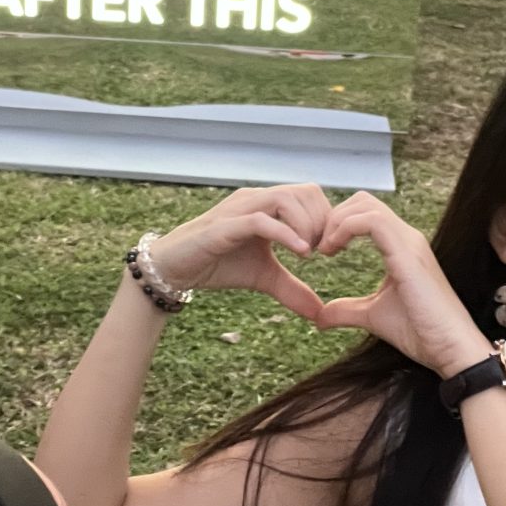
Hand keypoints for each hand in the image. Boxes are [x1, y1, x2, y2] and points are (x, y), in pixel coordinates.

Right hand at [147, 185, 331, 321]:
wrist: (175, 268)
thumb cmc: (218, 264)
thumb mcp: (264, 277)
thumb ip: (292, 289)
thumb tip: (320, 313)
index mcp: (267, 205)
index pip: (310, 194)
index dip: (327, 218)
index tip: (331, 249)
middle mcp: (256, 199)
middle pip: (305, 191)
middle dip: (322, 221)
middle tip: (323, 252)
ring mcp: (240, 210)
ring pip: (286, 199)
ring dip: (306, 225)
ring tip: (309, 254)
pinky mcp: (225, 226)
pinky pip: (261, 220)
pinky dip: (286, 234)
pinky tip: (301, 254)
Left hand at [314, 193, 488, 377]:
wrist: (451, 348)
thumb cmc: (421, 332)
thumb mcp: (373, 316)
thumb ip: (347, 311)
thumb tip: (319, 317)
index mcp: (401, 247)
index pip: (365, 212)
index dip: (337, 224)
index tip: (321, 250)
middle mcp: (406, 238)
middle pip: (363, 201)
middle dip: (333, 217)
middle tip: (319, 247)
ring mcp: (409, 242)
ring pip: (366, 205)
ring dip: (336, 221)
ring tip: (325, 249)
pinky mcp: (407, 253)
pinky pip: (371, 221)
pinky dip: (345, 228)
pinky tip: (333, 251)